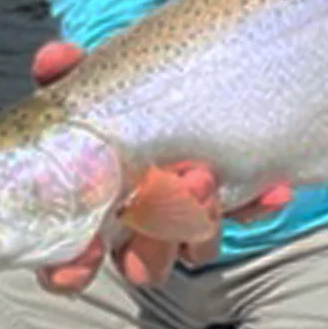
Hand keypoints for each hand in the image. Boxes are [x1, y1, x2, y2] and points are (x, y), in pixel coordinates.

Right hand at [28, 40, 291, 293]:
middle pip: (141, 262)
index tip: (86, 253)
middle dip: (155, 240)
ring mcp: (187, 213)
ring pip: (195, 246)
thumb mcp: (92, 74)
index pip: (68, 261)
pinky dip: (257, 204)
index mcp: (90, 204)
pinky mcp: (232, 199)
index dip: (71, 269)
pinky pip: (246, 215)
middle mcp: (138, 220)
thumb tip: (54, 60)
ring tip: (205, 173)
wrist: (190, 64)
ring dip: (202, 217)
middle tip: (165, 190)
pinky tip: (273, 189)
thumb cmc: (125, 80)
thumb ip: (67, 71)